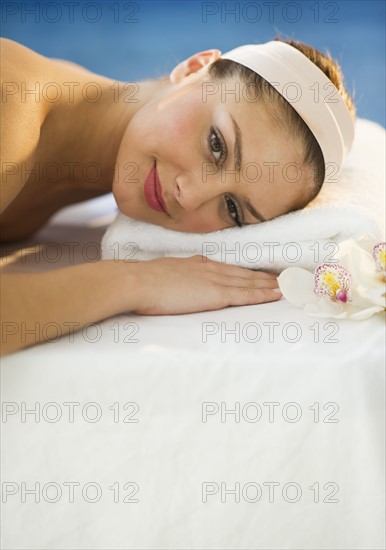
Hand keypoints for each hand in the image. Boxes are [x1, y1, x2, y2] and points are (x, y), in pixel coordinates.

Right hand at [130, 255, 281, 314]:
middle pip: (244, 273)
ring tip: (286, 286)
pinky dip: (263, 294)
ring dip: (269, 285)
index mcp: (198, 264)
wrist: (138, 282)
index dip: (247, 272)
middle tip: (283, 278)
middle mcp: (210, 269)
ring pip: (249, 282)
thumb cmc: (145, 281)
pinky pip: (246, 294)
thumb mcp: (165, 273)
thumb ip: (178, 276)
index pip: (229, 269)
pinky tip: (275, 294)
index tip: (261, 274)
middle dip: (264, 277)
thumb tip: (181, 281)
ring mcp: (215, 280)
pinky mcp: (216, 294)